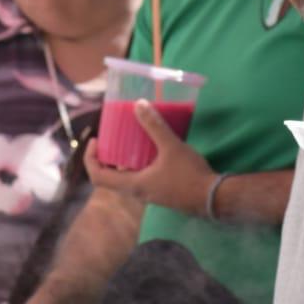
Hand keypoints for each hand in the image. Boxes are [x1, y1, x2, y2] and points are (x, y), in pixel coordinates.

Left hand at [84, 100, 213, 215]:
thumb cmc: (189, 174)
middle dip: (105, 158)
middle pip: (109, 178)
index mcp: (133, 185)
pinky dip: (136, 165)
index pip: (98, 177)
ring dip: (121, 162)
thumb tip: (138, 104)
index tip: (95, 141)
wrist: (213, 198)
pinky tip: (148, 151)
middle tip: (109, 139)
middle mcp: (137, 192)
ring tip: (127, 141)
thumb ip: (154, 126)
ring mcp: (149, 194)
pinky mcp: (160, 192)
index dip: (90, 159)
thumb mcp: (171, 146)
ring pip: (125, 179)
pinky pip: (139, 179)